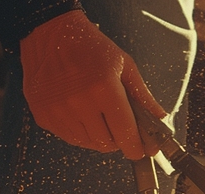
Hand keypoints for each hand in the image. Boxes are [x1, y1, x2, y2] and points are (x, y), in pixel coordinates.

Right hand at [18, 11, 165, 157]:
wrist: (51, 33)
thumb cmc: (90, 46)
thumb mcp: (124, 65)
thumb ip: (143, 96)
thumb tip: (160, 118)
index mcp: (104, 89)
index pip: (125, 134)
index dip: (135, 147)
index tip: (139, 150)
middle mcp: (80, 103)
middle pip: (107, 143)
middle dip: (117, 139)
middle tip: (117, 125)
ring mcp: (59, 111)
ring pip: (88, 143)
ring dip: (98, 136)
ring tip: (97, 114)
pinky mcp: (43, 115)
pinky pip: (68, 137)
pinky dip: (79, 132)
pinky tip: (80, 113)